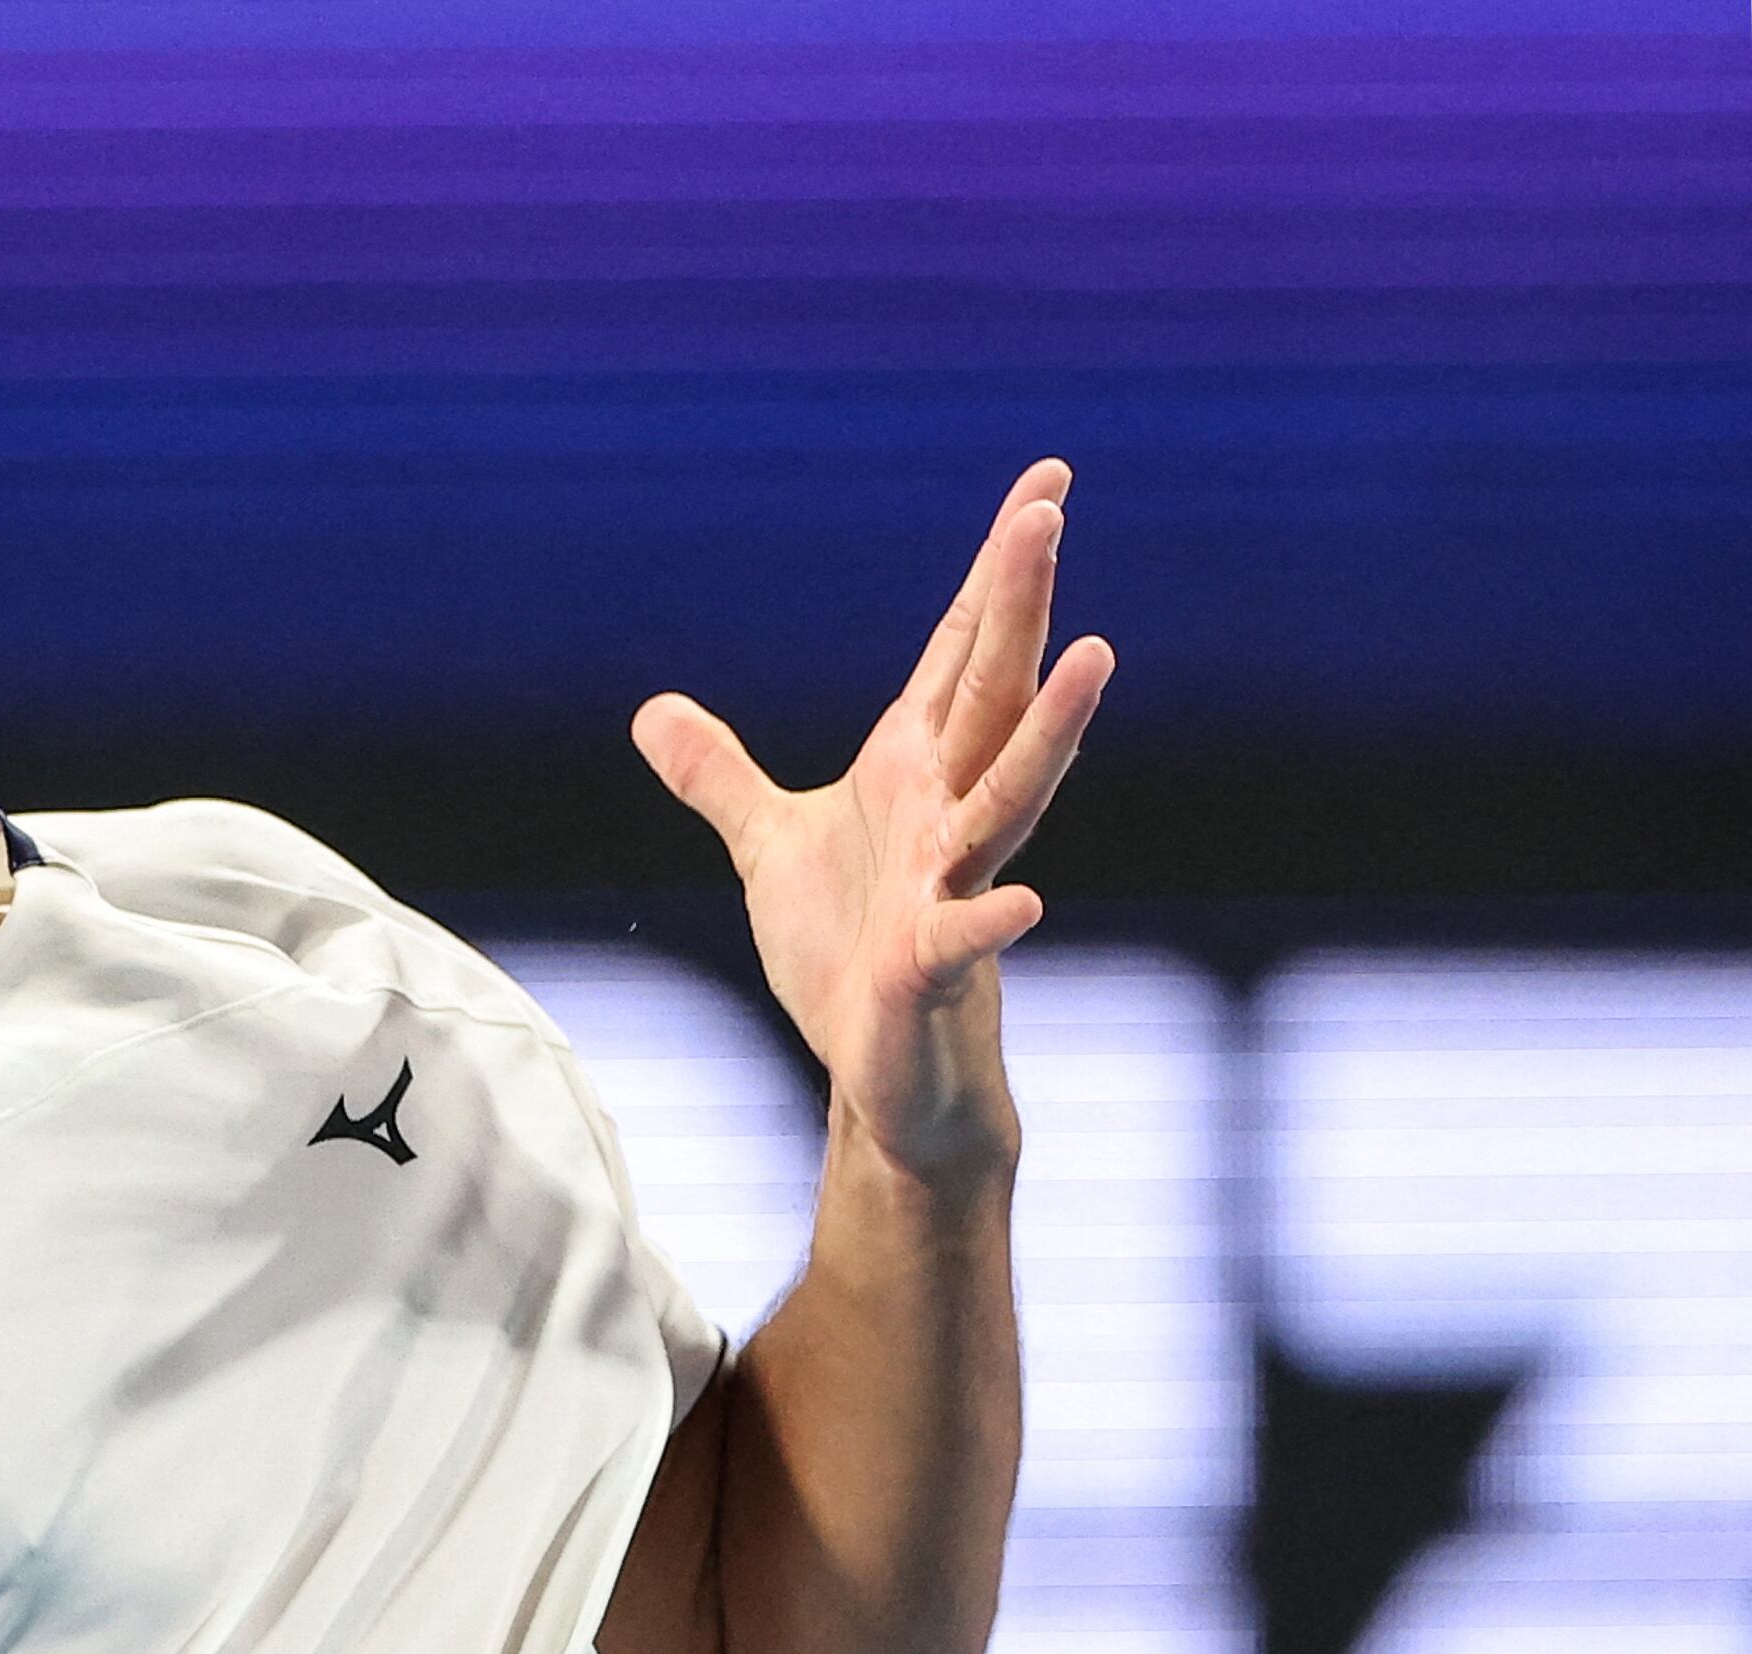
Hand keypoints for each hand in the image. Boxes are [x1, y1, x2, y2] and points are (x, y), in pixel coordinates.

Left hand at [631, 460, 1116, 1185]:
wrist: (882, 1071)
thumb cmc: (844, 954)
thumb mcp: (769, 847)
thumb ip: (721, 778)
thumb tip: (652, 714)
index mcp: (913, 771)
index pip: (963, 652)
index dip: (996, 572)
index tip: (1047, 485)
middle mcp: (945, 813)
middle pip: (991, 692)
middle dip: (1019, 606)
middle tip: (1048, 514)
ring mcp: (950, 884)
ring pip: (1009, 793)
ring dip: (1053, 728)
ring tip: (1100, 653)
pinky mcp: (934, 965)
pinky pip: (969, 936)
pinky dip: (992, 920)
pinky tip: (1026, 905)